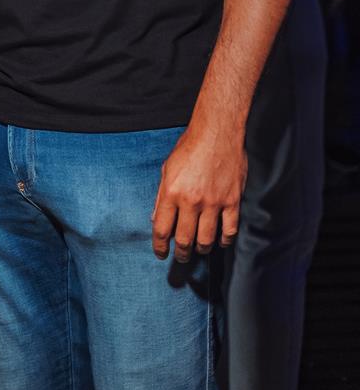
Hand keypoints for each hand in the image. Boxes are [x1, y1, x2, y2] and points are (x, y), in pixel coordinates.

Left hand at [151, 125, 246, 261]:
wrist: (218, 132)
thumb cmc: (190, 147)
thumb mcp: (167, 168)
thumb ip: (161, 196)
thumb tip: (156, 219)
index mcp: (171, 192)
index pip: (162, 229)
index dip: (159, 247)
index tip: (161, 254)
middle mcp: (191, 201)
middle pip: (184, 240)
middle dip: (181, 254)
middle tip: (181, 256)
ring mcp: (213, 202)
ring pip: (206, 240)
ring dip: (201, 249)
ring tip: (198, 249)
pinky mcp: (232, 201)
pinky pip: (229, 230)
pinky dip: (224, 240)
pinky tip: (220, 241)